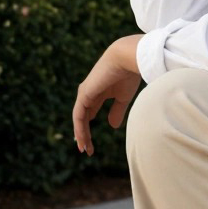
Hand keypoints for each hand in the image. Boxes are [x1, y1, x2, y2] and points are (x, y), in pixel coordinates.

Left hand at [73, 35, 143, 155]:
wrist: (126, 58)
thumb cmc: (128, 74)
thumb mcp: (123, 97)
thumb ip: (117, 111)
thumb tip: (112, 126)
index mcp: (98, 92)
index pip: (89, 113)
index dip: (88, 128)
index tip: (91, 144)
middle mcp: (89, 93)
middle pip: (82, 117)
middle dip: (84, 134)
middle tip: (86, 150)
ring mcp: (85, 93)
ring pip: (79, 118)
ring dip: (81, 134)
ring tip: (84, 149)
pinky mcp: (84, 94)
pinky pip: (78, 115)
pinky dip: (79, 128)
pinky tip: (82, 138)